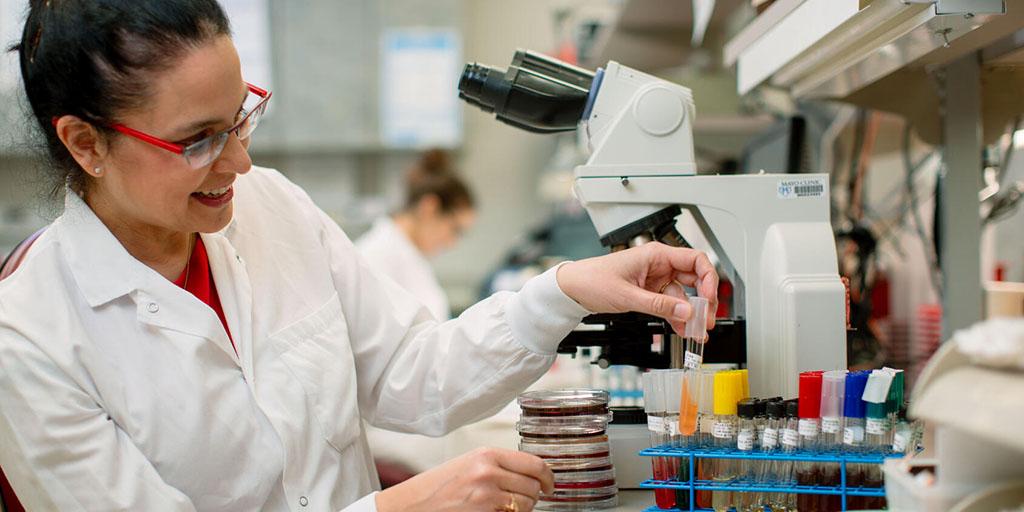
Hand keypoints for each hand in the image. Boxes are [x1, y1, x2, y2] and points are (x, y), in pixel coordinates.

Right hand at [375, 447, 553, 511]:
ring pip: (526, 505)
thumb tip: (530, 472)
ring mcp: (487, 495)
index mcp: (486, 454)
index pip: (534, 463)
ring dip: (521, 509)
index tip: (549, 485)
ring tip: (502, 507)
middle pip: (533, 486)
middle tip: (521, 499)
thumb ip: (498, 465)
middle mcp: (488, 472)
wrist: (412, 506)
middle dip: (532, 496)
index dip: (548, 477)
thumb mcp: (468, 464)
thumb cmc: (437, 487)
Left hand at [556, 242, 718, 334]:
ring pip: (683, 296)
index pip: (695, 260)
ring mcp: (655, 279)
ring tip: (697, 332)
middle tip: (708, 320)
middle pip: (694, 279)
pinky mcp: (649, 292)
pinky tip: (683, 329)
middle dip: (704, 301)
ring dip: (691, 314)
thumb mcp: (627, 296)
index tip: (710, 298)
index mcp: (655, 255)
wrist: (572, 289)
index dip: (708, 278)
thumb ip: (659, 305)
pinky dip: (677, 317)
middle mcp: (659, 265)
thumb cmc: (592, 280)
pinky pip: (670, 304)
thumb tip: (686, 312)